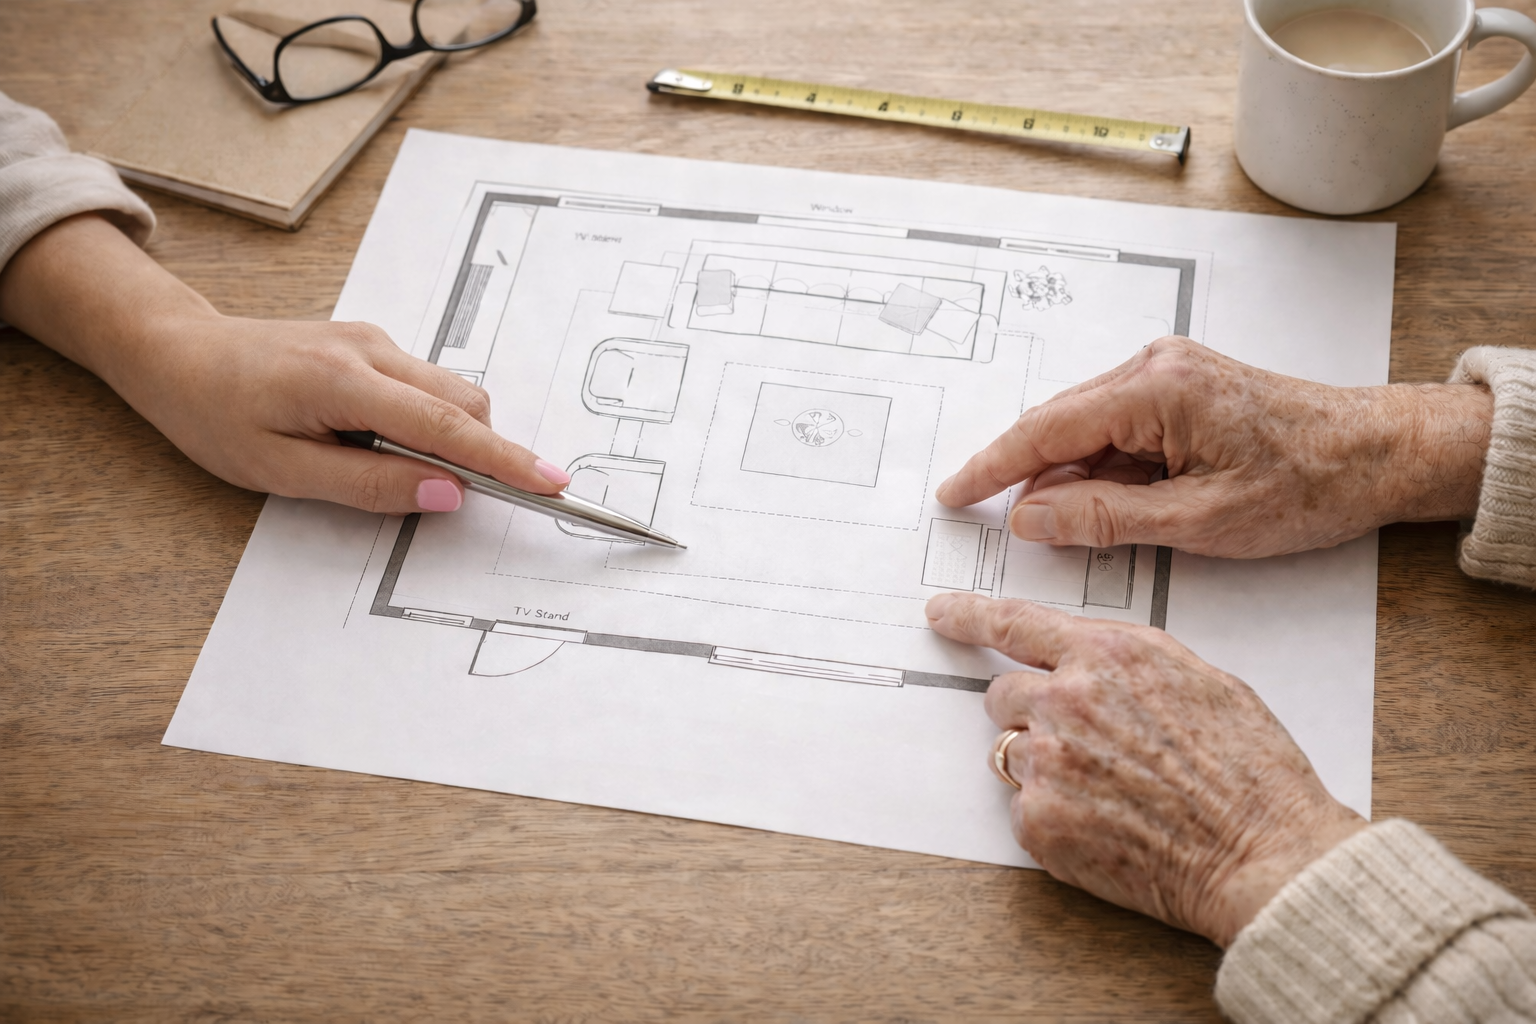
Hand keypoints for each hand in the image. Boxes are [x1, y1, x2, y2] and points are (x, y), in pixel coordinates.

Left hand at [0, 213, 566, 513]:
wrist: (176, 352)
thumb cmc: (214, 414)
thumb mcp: (281, 470)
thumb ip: (369, 483)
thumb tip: (446, 492)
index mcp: (345, 382)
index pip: (447, 426)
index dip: (505, 460)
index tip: (552, 483)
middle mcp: (371, 350)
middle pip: (463, 404)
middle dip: (480, 452)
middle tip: (452, 496)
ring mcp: (374, 342)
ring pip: (448, 394)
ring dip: (445, 439)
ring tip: (378, 463)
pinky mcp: (371, 345)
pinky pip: (423, 387)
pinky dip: (422, 422)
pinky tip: (370, 439)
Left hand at [926, 591, 1365, 946]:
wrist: (1261, 854)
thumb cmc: (1249, 772)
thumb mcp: (1202, 679)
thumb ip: (1130, 663)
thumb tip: (1096, 664)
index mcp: (1108, 655)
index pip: (1014, 623)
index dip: (969, 616)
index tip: (942, 614)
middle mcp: (1067, 700)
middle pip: (1003, 694)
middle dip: (1030, 712)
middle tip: (1081, 744)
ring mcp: (1047, 761)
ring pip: (1012, 752)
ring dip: (1046, 767)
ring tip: (1111, 792)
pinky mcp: (1038, 820)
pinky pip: (1024, 808)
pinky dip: (1055, 817)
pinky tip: (1107, 826)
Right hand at [935, 337, 1492, 557]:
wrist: (1380, 452)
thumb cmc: (1309, 484)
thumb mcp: (1200, 520)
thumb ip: (1105, 517)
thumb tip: (1031, 516)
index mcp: (1156, 390)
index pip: (1046, 430)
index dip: (992, 466)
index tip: (954, 493)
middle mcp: (1154, 368)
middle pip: (1058, 425)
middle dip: (1022, 475)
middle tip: (988, 520)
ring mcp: (1167, 374)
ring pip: (1085, 429)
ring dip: (1065, 477)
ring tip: (1058, 528)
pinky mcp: (1179, 390)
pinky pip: (1115, 428)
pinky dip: (1097, 467)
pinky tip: (1097, 504)